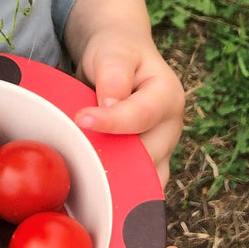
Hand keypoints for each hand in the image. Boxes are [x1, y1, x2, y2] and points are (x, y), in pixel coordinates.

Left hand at [63, 0, 184, 187]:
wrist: (119, 57)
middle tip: (78, 160)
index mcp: (167, 95)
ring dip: (118, 185)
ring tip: (88, 184)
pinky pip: (137, 187)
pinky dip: (119, 193)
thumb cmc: (115, 52)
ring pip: (146, 180)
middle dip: (113, 161)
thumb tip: (109, 106)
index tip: (82, 120)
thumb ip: (113, 77)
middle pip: (146, 156)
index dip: (111, 122)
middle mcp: (169, 127)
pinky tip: (96, 194)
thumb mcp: (113, 53)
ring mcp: (161, 149)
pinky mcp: (147, 163)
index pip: (141, 116)